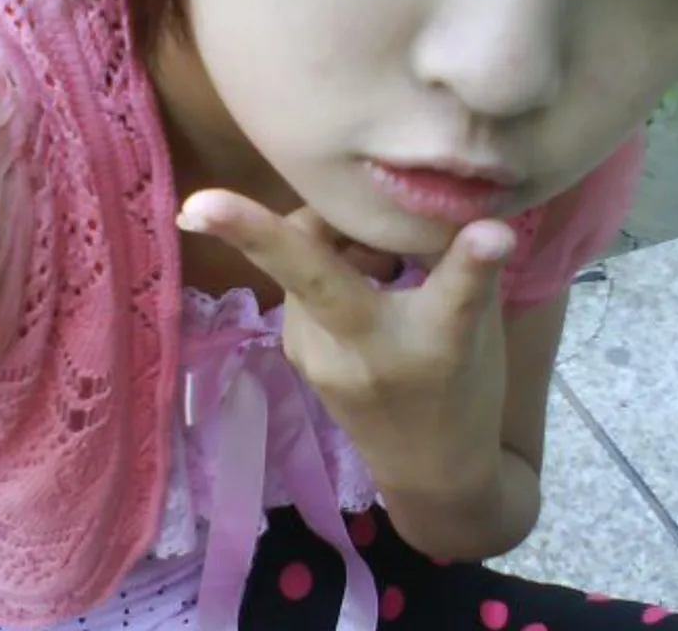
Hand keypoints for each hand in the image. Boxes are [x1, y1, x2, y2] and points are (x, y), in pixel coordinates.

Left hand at [177, 191, 516, 492]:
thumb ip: (467, 263)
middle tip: (396, 234)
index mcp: (388, 332)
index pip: (330, 273)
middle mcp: (332, 344)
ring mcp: (306, 354)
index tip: (197, 204)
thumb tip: (471, 206)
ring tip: (393, 265)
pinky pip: (305, 287)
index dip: (259, 233)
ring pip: (301, 263)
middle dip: (339, 219)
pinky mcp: (298, 357)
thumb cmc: (467, 390)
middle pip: (301, 249)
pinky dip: (334, 270)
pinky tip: (375, 291)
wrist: (434, 472)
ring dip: (341, 244)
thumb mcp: (480, 324)